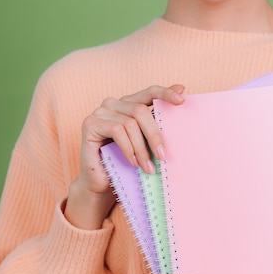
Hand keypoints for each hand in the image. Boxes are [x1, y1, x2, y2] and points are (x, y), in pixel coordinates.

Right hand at [64, 85, 184, 229]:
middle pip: (140, 110)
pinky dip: (128, 148)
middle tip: (163, 156)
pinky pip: (116, 131)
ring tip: (148, 167)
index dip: (165, 93)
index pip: (150, 91)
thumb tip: (182, 104)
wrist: (101, 181)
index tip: (182, 100)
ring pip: (129, 123)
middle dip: (154, 135)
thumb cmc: (126, 161)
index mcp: (129, 103)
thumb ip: (157, 126)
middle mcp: (113, 103)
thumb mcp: (145, 143)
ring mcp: (100, 111)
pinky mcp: (90, 123)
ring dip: (142, 149)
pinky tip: (133, 162)